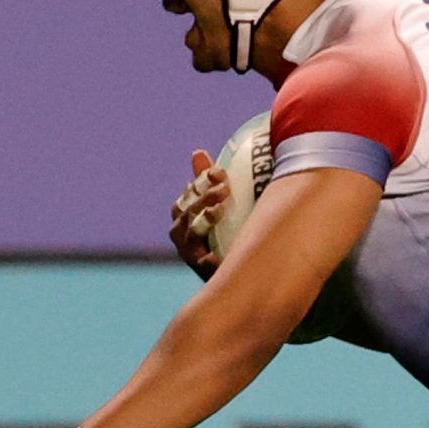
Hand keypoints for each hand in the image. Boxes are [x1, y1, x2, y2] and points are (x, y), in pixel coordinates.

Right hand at [169, 147, 227, 277]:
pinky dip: (207, 260)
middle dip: (203, 199)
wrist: (244, 273)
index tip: (219, 172)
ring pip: (189, 236)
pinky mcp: (205, 275)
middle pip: (186, 214)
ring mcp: (192, 257)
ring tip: (219, 210)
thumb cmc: (229, 233)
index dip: (201, 183)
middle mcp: (183, 238)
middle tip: (224, 188)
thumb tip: (197, 152)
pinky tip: (215, 254)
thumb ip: (208, 181)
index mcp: (186, 218)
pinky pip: (202, 267)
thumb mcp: (222, 205)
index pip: (187, 197)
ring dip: (203, 220)